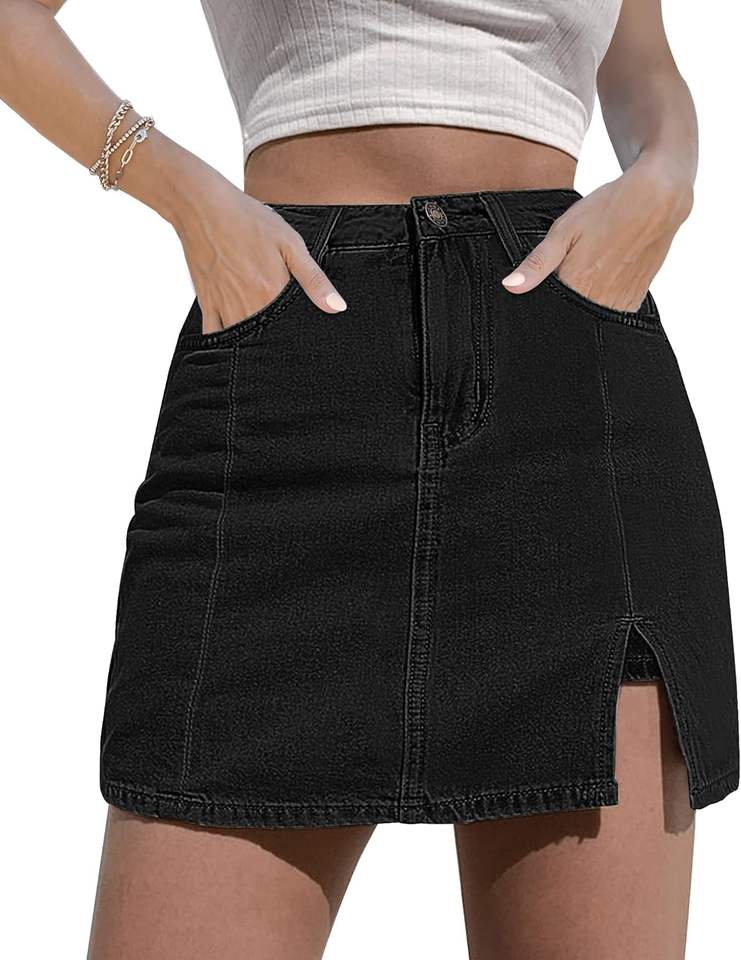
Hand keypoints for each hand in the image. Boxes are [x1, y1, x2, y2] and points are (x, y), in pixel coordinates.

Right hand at [171, 167, 345, 334]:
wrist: (202, 207)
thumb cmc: (248, 220)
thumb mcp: (290, 244)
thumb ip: (314, 280)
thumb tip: (338, 307)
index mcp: (271, 294)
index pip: (289, 330)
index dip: (297, 335)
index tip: (304, 337)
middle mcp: (247, 306)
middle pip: (266, 336)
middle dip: (276, 341)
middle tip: (285, 341)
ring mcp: (224, 306)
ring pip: (242, 339)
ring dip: (253, 342)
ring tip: (263, 338)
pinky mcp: (206, 302)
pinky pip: (214, 334)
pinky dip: (225, 341)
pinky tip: (235, 341)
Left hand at [501, 159, 693, 311]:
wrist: (657, 199)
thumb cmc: (607, 210)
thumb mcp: (564, 231)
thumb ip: (537, 264)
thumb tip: (510, 287)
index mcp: (576, 286)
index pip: (548, 312)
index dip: (540, 308)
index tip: (540, 296)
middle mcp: (599, 300)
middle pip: (570, 318)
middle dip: (562, 310)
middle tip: (568, 281)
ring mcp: (620, 302)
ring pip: (592, 319)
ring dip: (583, 308)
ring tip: (587, 279)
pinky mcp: (635, 299)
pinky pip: (613, 314)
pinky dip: (603, 306)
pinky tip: (601, 285)